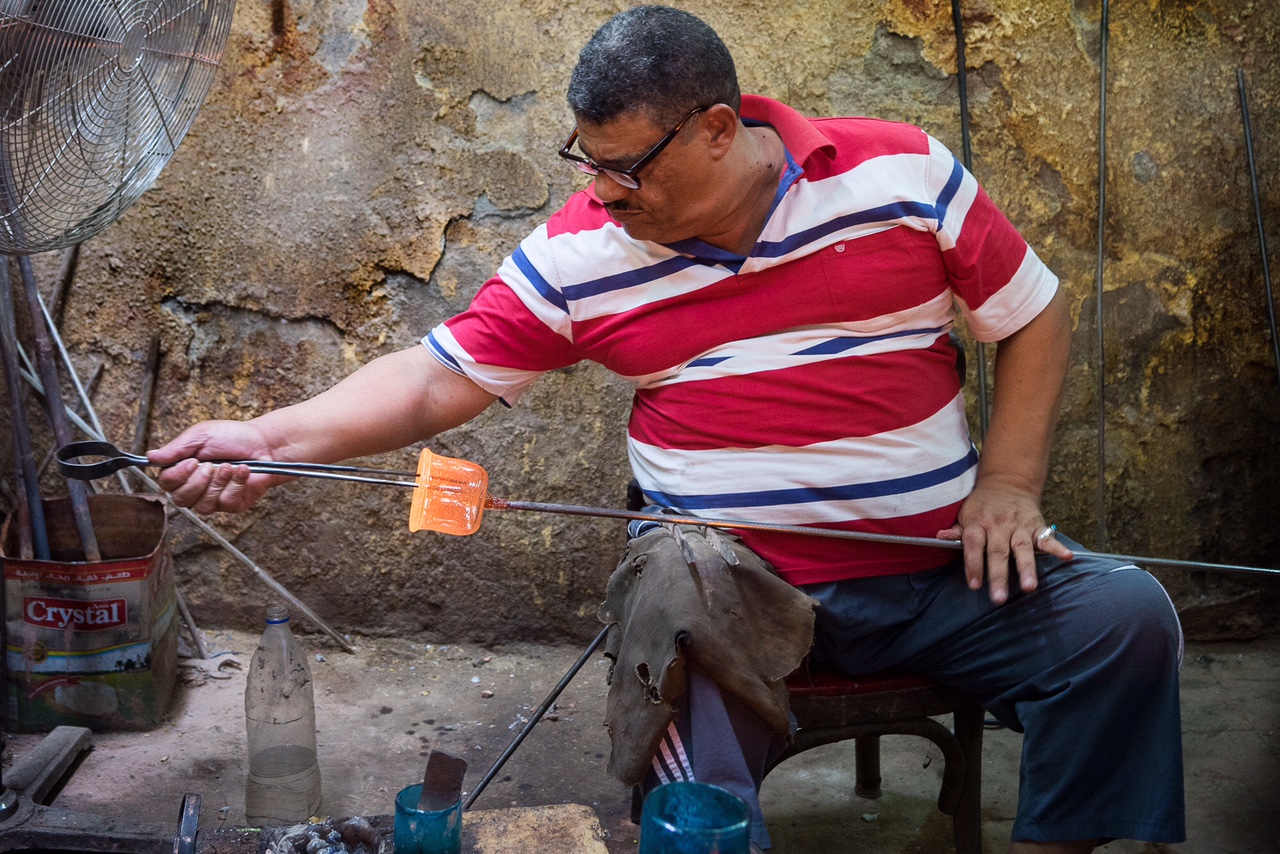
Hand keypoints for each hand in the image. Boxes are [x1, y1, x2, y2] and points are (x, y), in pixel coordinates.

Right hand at [149, 421, 284, 513]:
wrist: (265, 443)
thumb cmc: (233, 437)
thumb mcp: (201, 435)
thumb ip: (176, 448)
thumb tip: (150, 456)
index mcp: (184, 470)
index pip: (166, 484)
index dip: (176, 476)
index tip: (191, 461)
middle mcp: (196, 487)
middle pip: (180, 499)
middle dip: (198, 482)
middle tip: (211, 465)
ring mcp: (214, 498)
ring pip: (203, 505)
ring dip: (218, 483)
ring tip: (229, 466)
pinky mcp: (233, 504)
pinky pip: (226, 503)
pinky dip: (235, 485)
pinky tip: (244, 472)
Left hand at [936, 479, 1073, 603]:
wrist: (1007, 482)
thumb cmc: (982, 505)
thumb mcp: (965, 513)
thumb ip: (956, 530)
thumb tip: (938, 538)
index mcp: (978, 523)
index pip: (974, 545)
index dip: (973, 565)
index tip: (974, 585)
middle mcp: (999, 524)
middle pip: (998, 552)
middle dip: (998, 576)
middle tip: (999, 598)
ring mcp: (1019, 525)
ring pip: (1023, 548)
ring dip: (1026, 568)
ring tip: (1029, 587)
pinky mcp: (1037, 525)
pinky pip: (1048, 537)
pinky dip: (1058, 547)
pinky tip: (1067, 558)